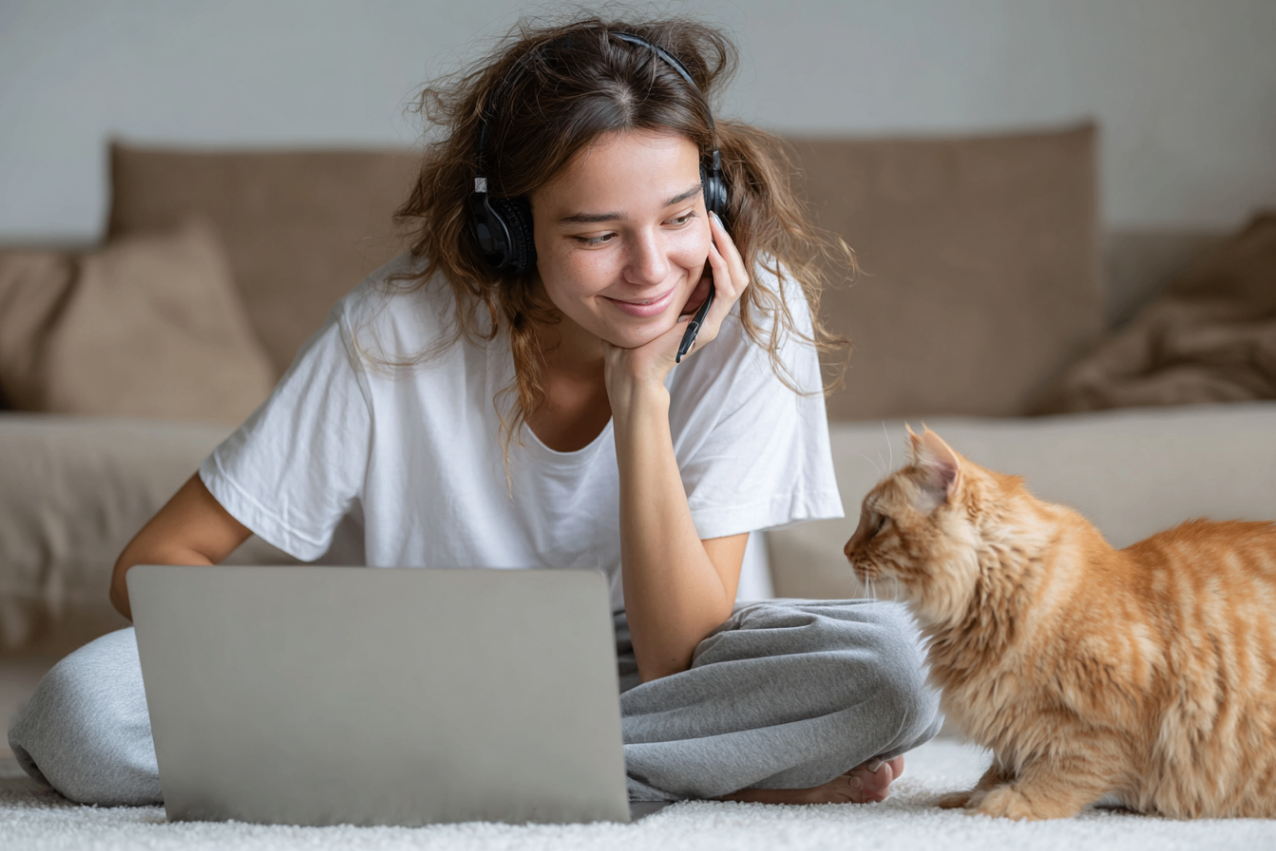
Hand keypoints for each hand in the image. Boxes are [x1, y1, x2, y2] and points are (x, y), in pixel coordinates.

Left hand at [602, 211, 749, 404]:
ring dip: (727, 250)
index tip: (706, 221)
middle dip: (726, 242)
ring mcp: (712, 321)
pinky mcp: (707, 328)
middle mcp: (710, 312)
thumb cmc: (632, 336)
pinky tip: (709, 251)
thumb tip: (649, 250)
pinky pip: (725, 292)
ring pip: (737, 279)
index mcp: (699, 305)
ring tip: (715, 228)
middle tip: (713, 218)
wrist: (630, 368)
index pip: (722, 270)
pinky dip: (720, 269)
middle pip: (735, 271)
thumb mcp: (647, 297)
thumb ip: (657, 279)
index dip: (719, 245)